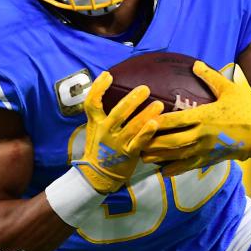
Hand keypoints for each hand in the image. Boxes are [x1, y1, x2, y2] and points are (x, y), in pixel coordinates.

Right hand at [76, 71, 162, 193]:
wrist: (98, 175)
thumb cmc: (99, 147)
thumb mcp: (94, 128)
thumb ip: (101, 112)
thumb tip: (109, 89)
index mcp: (96, 123)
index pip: (92, 102)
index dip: (99, 88)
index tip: (108, 75)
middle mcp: (105, 131)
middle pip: (118, 113)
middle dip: (132, 100)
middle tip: (145, 88)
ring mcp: (116, 143)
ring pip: (132, 126)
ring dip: (145, 114)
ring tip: (158, 104)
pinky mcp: (128, 154)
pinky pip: (139, 142)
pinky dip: (146, 133)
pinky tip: (155, 123)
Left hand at [142, 61, 250, 176]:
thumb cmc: (246, 110)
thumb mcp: (230, 90)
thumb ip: (211, 77)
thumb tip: (195, 63)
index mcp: (205, 116)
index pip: (177, 120)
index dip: (160, 121)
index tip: (144, 120)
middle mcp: (204, 135)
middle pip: (173, 141)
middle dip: (154, 143)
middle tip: (137, 142)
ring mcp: (207, 149)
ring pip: (179, 156)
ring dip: (160, 157)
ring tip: (144, 157)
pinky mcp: (211, 159)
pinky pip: (190, 166)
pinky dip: (176, 169)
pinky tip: (163, 172)